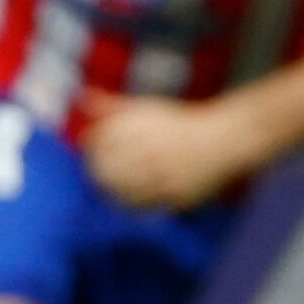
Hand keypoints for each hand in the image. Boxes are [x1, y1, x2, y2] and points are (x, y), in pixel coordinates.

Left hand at [81, 93, 265, 211]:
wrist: (224, 140)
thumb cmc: (178, 123)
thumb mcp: (146, 109)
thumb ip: (112, 106)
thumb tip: (80, 99)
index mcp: (144, 126)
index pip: (102, 142)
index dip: (93, 150)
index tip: (92, 153)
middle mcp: (154, 149)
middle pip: (108, 169)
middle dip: (98, 172)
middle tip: (96, 173)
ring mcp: (166, 173)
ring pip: (123, 190)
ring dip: (111, 190)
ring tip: (108, 187)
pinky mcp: (177, 194)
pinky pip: (144, 205)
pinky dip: (130, 204)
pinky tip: (127, 199)